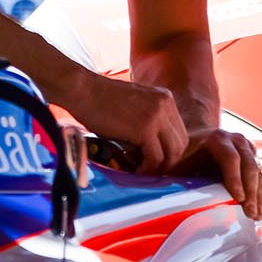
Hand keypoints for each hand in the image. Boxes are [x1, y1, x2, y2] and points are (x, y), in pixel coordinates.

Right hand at [71, 75, 188, 174]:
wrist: (82, 90)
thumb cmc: (99, 101)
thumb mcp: (134, 106)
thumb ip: (148, 123)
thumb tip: (152, 152)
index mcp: (164, 98)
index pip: (179, 132)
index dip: (169, 151)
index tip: (155, 162)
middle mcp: (165, 104)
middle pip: (180, 144)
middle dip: (167, 162)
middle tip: (150, 171)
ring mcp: (157, 115)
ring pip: (172, 153)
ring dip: (158, 167)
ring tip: (141, 171)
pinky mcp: (145, 128)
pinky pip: (155, 157)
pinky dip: (147, 169)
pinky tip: (135, 170)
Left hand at [170, 127, 261, 218]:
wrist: (200, 137)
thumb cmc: (187, 152)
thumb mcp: (178, 159)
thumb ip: (176, 173)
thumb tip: (172, 197)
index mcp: (217, 139)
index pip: (231, 158)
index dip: (236, 179)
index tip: (239, 199)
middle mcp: (237, 140)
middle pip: (250, 166)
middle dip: (252, 192)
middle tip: (250, 213)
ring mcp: (249, 149)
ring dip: (261, 195)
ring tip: (257, 215)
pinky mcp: (256, 158)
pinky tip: (261, 205)